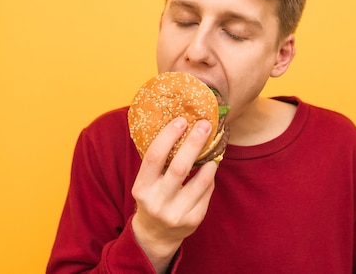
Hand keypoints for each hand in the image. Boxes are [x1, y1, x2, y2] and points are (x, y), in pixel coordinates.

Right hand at [131, 117, 217, 272]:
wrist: (155, 235)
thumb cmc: (152, 198)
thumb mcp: (146, 182)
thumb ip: (158, 162)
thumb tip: (179, 126)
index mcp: (141, 189)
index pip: (154, 157)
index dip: (168, 136)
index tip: (181, 120)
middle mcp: (158, 202)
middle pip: (180, 167)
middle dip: (194, 142)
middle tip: (204, 125)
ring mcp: (176, 214)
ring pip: (200, 180)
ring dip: (209, 159)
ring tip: (214, 144)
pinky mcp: (193, 220)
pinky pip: (207, 192)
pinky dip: (210, 176)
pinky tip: (210, 166)